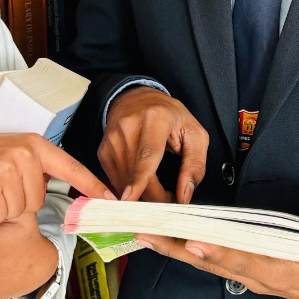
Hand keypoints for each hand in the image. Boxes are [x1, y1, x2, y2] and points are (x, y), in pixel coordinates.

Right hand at [0, 134, 111, 224]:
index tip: (112, 199)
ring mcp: (8, 166)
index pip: (68, 166)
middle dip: (13, 203)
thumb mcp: (2, 160)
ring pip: (19, 211)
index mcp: (30, 144)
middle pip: (37, 200)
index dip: (91, 185)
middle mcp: (24, 152)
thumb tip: (42, 195)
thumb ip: (27, 171)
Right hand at [100, 87, 208, 203]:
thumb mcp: (194, 134)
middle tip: (170, 199)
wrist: (137, 99)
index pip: (147, 154)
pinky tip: (141, 180)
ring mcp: (112, 139)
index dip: (139, 179)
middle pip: (135, 173)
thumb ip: (195, 165)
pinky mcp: (103, 151)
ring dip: (142, 193)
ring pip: (124, 181)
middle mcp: (128, 127)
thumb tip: (185, 195)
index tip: (131, 197)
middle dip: (154, 196)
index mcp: (155, 119)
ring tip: (158, 185)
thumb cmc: (170, 117)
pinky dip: (130, 187)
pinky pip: (116, 180)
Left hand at [134, 235, 298, 298]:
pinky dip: (193, 250)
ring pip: (208, 262)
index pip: (244, 261)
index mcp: (278, 274)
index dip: (219, 252)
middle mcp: (258, 277)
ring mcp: (252, 276)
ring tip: (148, 233)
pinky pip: (216, 261)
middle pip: (213, 262)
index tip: (194, 242)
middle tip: (147, 233)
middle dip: (178, 247)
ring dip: (177, 248)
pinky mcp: (251, 271)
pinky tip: (176, 239)